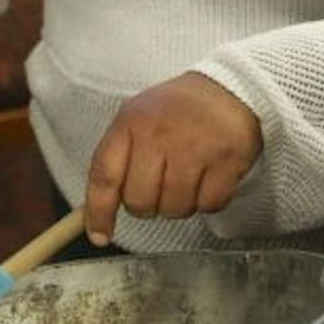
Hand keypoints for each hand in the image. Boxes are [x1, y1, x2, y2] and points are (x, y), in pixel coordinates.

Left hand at [83, 72, 262, 244]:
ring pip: (174, 208)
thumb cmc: (178, 110)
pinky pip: (209, 205)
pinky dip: (208, 201)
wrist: (231, 88)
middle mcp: (159, 134)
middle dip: (148, 205)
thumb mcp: (137, 118)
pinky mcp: (226, 160)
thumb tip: (92, 214)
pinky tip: (209, 178)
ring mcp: (194, 147)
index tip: (99, 235)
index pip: (104, 176)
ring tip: (187, 177)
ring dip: (179, 204)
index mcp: (131, 122)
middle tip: (160, 186)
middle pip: (140, 202)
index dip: (98, 212)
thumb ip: (115, 160)